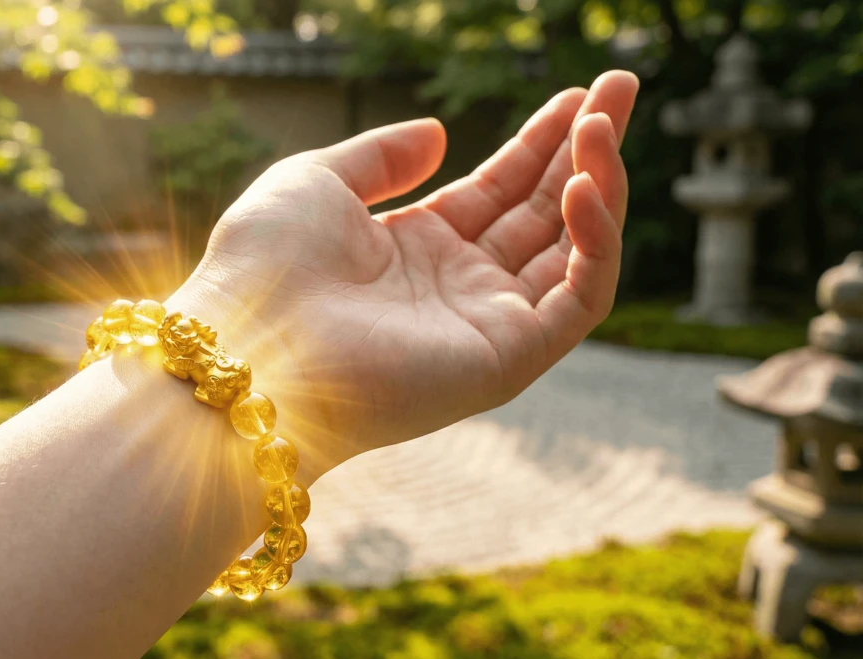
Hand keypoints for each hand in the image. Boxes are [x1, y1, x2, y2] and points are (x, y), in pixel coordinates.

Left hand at [169, 71, 638, 479]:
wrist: (250, 345)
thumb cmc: (265, 264)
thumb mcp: (318, 181)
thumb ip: (382, 155)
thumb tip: (440, 132)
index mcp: (414, 250)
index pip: (499, 191)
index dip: (539, 142)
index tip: (578, 93)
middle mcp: (457, 288)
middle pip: (543, 212)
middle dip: (587, 149)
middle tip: (624, 84)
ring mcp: (485, 324)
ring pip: (573, 251)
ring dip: (598, 183)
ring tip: (604, 121)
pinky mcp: (508, 358)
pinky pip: (580, 300)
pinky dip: (596, 243)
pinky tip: (587, 184)